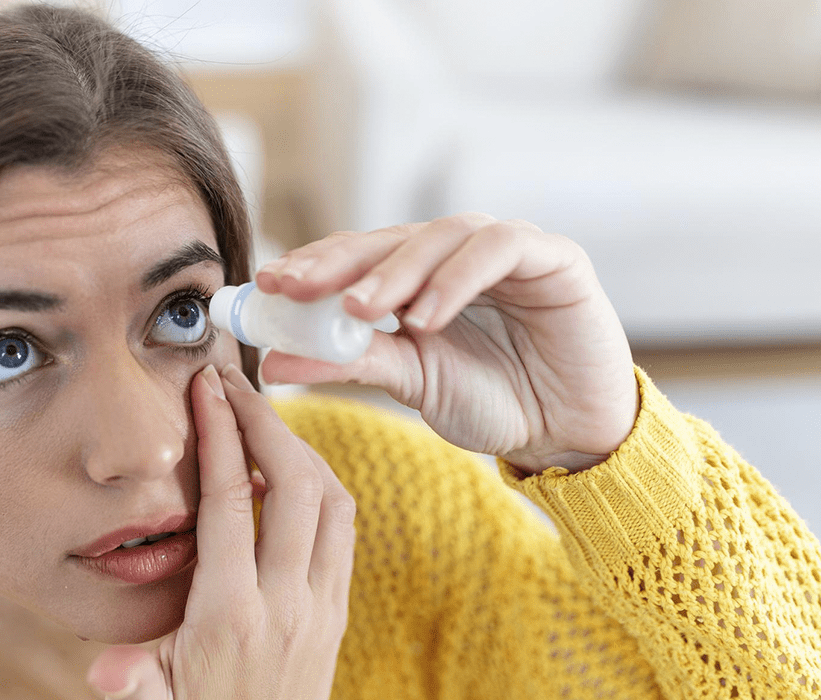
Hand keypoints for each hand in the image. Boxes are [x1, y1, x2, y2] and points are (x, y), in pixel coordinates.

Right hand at [86, 364, 355, 699]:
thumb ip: (134, 682)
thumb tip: (102, 674)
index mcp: (231, 614)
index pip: (230, 504)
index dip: (220, 437)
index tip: (207, 390)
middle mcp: (287, 601)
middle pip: (295, 484)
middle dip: (267, 422)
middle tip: (234, 384)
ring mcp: (321, 602)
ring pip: (332, 499)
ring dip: (300, 447)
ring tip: (262, 418)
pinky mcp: (339, 607)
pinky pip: (343, 526)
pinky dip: (321, 482)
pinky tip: (290, 469)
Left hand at [255, 213, 638, 473]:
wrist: (570, 433)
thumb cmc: (493, 400)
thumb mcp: (409, 381)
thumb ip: (346, 363)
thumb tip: (271, 362)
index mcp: (416, 276)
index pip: (354, 256)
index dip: (310, 265)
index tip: (265, 286)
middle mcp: (455, 253)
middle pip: (387, 238)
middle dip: (338, 263)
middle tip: (296, 287)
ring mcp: (504, 248)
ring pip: (438, 236)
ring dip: (394, 272)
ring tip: (359, 310)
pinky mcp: (553, 256)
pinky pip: (498, 250)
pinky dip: (456, 279)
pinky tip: (426, 316)